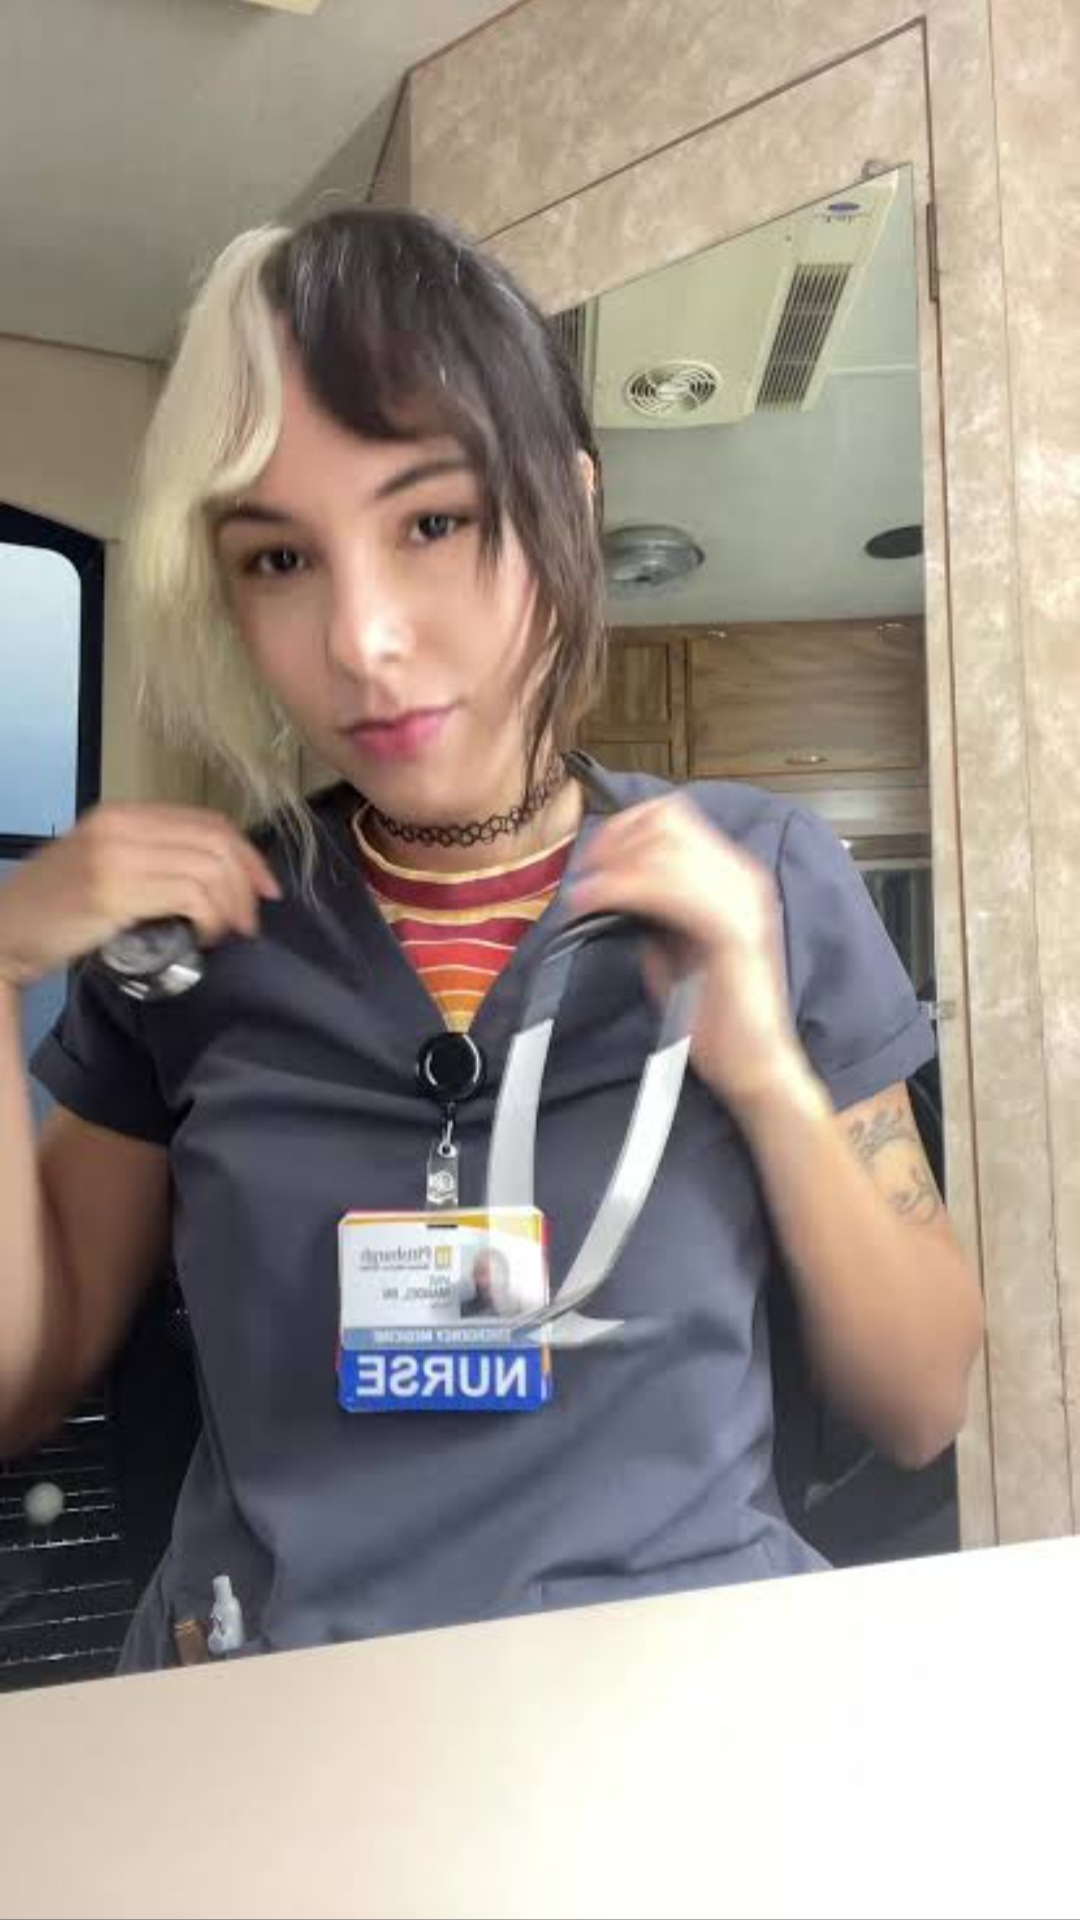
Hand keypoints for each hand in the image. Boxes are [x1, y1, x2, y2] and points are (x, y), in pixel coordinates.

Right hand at [0, 804, 281, 989]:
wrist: (4, 933)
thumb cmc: (56, 909)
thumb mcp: (105, 866)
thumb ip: (150, 858)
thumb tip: (214, 877)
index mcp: (122, 814)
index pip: (207, 821)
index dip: (246, 853)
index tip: (265, 888)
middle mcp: (121, 826)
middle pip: (215, 842)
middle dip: (247, 882)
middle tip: (250, 920)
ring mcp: (117, 856)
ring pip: (209, 868)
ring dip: (230, 906)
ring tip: (225, 932)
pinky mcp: (114, 892)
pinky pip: (190, 895)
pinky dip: (210, 918)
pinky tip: (205, 936)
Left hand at [569, 794, 808, 1115]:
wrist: (751, 1063)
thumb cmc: (716, 1015)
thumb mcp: (673, 947)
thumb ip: (653, 910)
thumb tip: (613, 885)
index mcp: (733, 878)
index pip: (676, 818)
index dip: (626, 827)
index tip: (593, 858)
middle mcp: (742, 879)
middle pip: (669, 821)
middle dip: (616, 840)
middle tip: (585, 874)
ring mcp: (742, 902)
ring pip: (667, 847)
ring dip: (616, 864)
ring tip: (586, 893)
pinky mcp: (732, 932)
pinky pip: (671, 890)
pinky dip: (625, 888)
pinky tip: (598, 902)